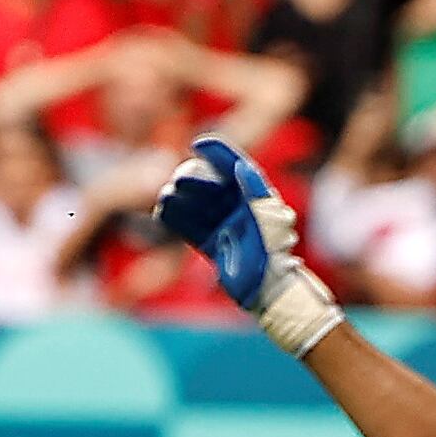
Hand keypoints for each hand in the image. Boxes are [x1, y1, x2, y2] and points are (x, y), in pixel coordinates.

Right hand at [156, 134, 342, 356]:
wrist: (269, 293)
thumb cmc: (273, 255)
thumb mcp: (269, 221)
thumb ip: (256, 192)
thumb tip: (241, 166)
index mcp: (256, 197)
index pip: (235, 167)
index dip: (218, 153)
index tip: (200, 143)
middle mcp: (237, 207)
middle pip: (210, 183)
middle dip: (193, 179)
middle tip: (179, 180)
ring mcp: (222, 224)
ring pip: (195, 203)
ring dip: (179, 197)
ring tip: (165, 196)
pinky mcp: (209, 242)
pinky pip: (187, 225)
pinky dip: (174, 217)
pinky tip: (162, 211)